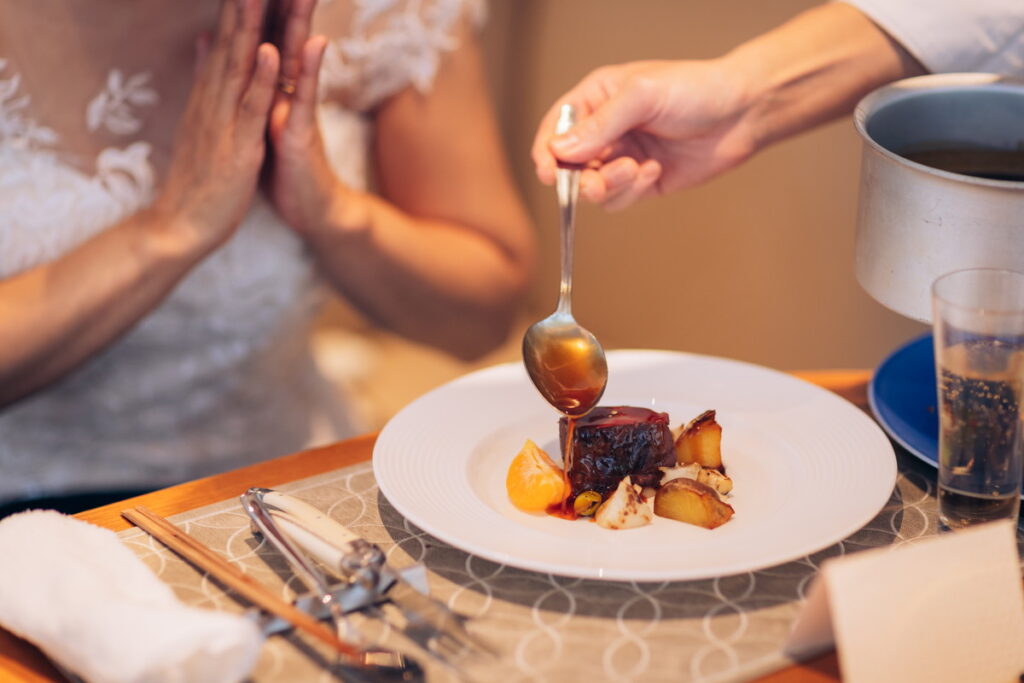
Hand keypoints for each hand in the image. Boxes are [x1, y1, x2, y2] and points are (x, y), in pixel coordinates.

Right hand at [152, 0, 279, 250]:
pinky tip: (267, 51)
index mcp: (210, 93)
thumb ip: (205, 82)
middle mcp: (213, 98)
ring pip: (240, 63)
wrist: (180, 226)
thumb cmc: (198, 178)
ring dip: (251, 23)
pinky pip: (249, 108)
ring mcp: (223, 120)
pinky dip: (259, 79)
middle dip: (245, 2)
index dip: (241, 5)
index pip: (229, 36)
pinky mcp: (237, 146)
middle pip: (233, 38)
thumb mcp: (202, 122)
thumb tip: (205, 44)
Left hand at [264, 0, 342, 237]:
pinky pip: (306, 98)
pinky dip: (310, 70)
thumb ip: (253, 87)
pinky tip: (315, 43)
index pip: (262, 35)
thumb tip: (240, 55)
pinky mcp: (303, 134)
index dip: (256, 5)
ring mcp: (298, 110)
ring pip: (298, 56)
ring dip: (301, 18)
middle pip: (283, 34)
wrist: (310, 210)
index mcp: (270, 89)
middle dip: (283, 2)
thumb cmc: (284, 168)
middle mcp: (287, 92)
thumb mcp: (260, 123)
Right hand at [531, 59, 756, 210]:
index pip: (556, 129)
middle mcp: (605, 130)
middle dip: (580, 178)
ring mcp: (622, 157)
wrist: (742, 113)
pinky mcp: (641, 182)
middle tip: (596, 182)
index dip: (546, 152)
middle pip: (569, 166)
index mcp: (596, 99)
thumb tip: (561, 150)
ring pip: (593, 187)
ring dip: (610, 185)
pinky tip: (655, 171)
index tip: (548, 173)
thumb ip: (601, 124)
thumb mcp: (642, 95)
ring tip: (635, 170)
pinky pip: (619, 199)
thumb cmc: (696, 89)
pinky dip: (632, 190)